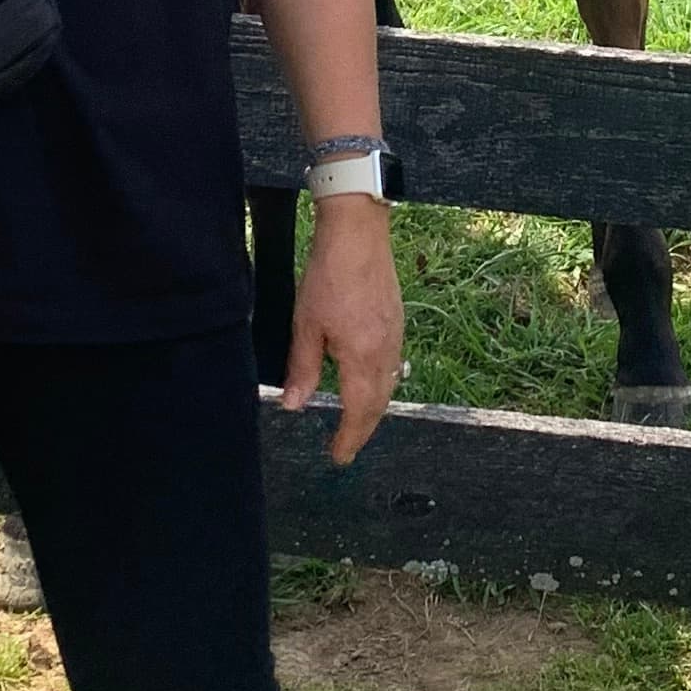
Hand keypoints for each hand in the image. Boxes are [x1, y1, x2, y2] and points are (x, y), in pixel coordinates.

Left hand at [281, 197, 403, 464]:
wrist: (358, 233)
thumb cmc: (328, 276)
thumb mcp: (306, 325)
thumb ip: (303, 369)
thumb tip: (294, 406)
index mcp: (363, 358)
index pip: (359, 413)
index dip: (349, 438)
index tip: (338, 457)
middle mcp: (386, 352)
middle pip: (379, 404)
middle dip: (363, 430)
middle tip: (347, 447)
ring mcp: (395, 335)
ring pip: (389, 385)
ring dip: (374, 408)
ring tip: (357, 421)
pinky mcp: (396, 320)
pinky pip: (393, 364)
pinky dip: (381, 384)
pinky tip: (369, 381)